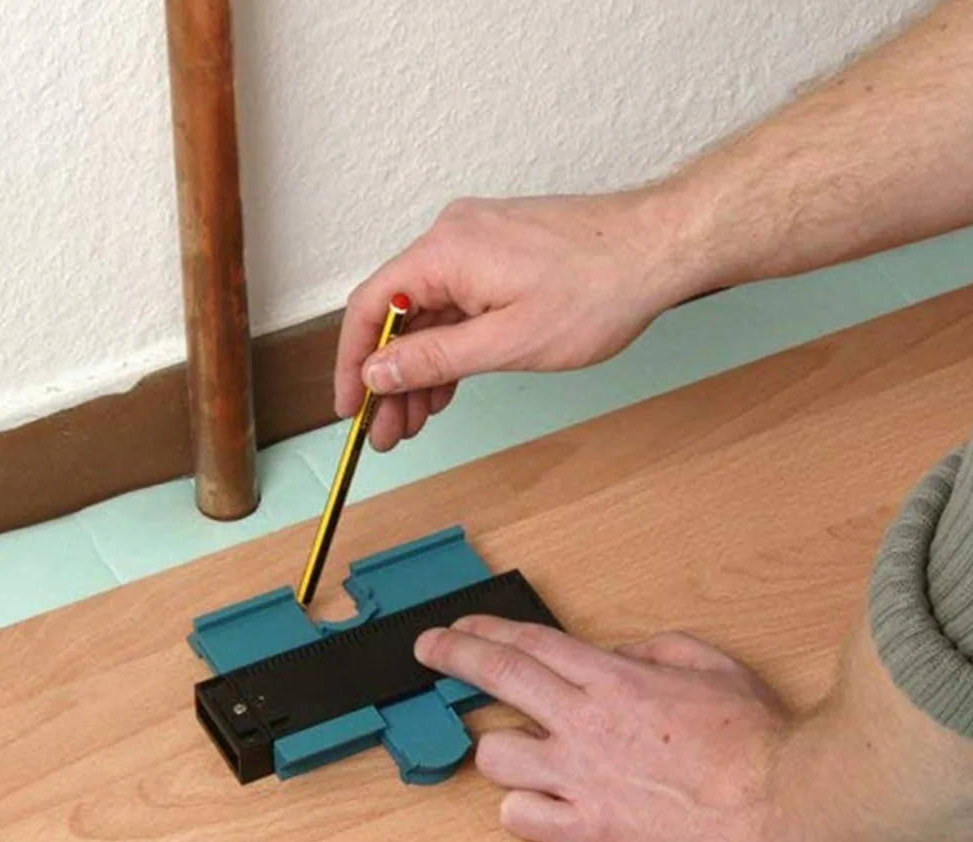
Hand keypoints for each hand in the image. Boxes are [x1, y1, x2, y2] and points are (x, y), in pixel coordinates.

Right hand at [335, 187, 712, 449]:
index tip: (350, 408)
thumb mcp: (507, 343)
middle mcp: (452, 239)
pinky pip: (457, 305)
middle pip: (399, 315)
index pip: (371, 308)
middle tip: (386, 432)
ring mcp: (477, 245)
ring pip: (429, 315)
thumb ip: (434, 360)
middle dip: (389, 379)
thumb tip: (377, 372)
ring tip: (415, 421)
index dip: (352, 364)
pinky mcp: (500, 256)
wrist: (660, 250)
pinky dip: (449, 348)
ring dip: (420, 369)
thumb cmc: (598, 290)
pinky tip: (444, 387)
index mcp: (444, 253)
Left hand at [415, 617, 793, 841]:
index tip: (459, 627)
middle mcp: (587, 723)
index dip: (485, 631)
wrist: (786, 808)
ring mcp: (581, 778)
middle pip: (499, 677)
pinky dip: (522, 809)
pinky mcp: (590, 832)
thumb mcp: (713, 667)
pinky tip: (538, 806)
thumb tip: (622, 654)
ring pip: (496, 753)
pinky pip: (522, 817)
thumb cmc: (757, 741)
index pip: (532, 643)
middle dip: (453, 656)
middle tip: (429, 650)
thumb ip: (657, 651)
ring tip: (514, 749)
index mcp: (615, 680)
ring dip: (498, 747)